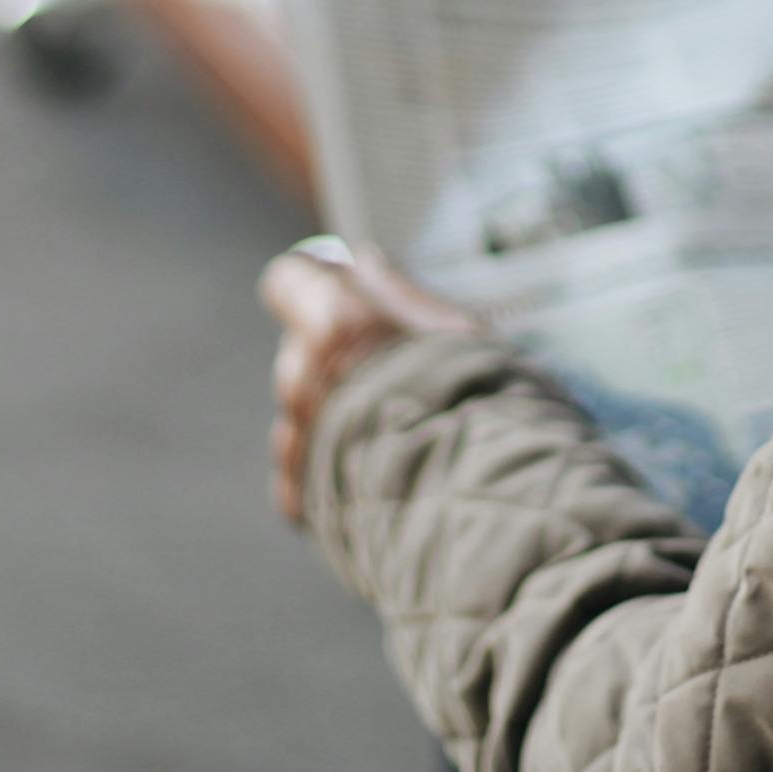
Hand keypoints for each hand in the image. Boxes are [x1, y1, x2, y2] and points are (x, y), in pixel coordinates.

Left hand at [258, 240, 476, 523]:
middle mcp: (305, 375)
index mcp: (339, 322)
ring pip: (304, 413)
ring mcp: (298, 437)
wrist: (480, 508)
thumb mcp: (462, 335)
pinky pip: (303, 475)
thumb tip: (365, 262)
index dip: (313, 288)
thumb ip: (400, 297)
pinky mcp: (300, 496)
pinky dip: (333, 475)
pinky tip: (380, 480)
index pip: (290, 280)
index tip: (342, 299)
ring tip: (398, 438)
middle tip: (396, 381)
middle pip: (302, 352)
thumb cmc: (482, 412)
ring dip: (336, 420)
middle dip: (337, 364)